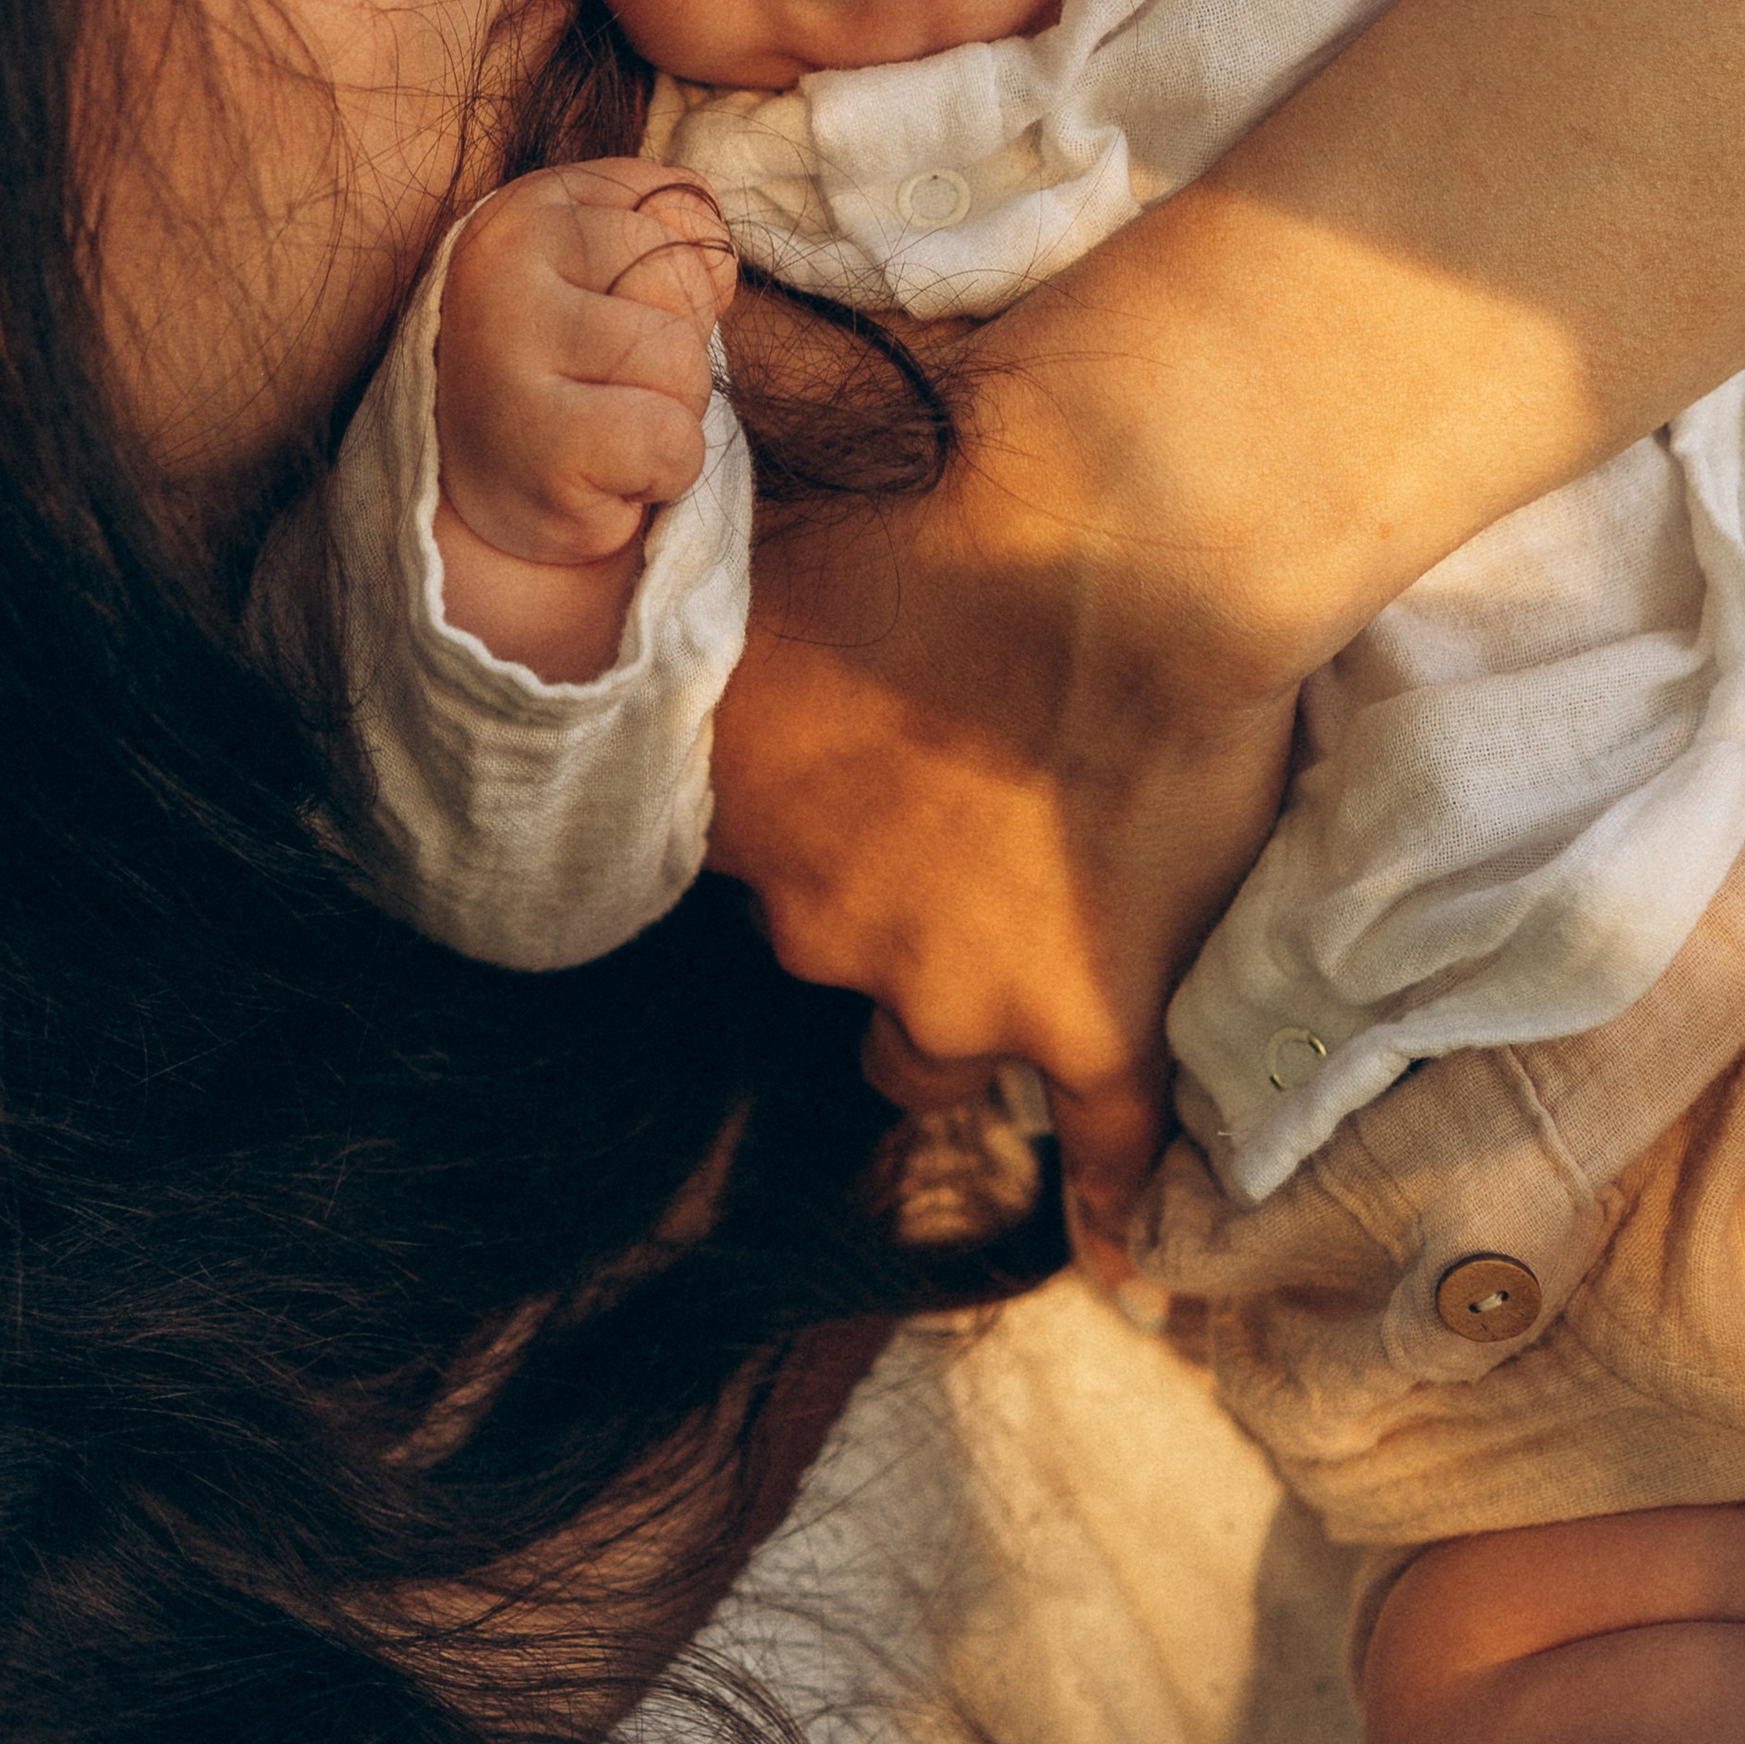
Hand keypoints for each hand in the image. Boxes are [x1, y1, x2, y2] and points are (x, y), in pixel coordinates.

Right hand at [433, 161, 736, 677]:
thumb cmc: (570, 379)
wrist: (496, 500)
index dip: (683, 280)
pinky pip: (672, 439)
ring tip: (604, 432)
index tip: (613, 320)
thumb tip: (715, 248)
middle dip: (678, 350)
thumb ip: (669, 230)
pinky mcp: (535, 442)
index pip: (685, 210)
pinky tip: (605, 477)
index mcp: (523, 209)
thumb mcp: (610, 276)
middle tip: (606, 390)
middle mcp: (498, 264)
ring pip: (682, 362)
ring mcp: (505, 350)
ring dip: (672, 415)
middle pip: (682, 280)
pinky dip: (665, 472)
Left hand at [706, 294, 1296, 1263]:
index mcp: (732, 803)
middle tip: (950, 816)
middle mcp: (814, 918)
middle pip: (819, 949)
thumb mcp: (769, 511)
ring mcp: (952, 989)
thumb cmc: (949, 486)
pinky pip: (1095, 1150)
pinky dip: (1106, 1201)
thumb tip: (614, 487)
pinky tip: (1118, 1256)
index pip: (720, 858)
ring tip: (1017, 948)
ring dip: (956, 1006)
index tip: (833, 781)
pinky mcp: (1091, 1024)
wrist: (1130, 527)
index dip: (782, 821)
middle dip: (870, 901)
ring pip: (919, 1055)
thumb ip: (696, 551)